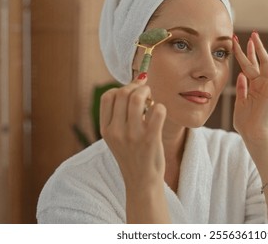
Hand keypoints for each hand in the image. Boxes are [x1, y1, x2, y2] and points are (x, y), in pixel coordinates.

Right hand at [99, 73, 166, 189]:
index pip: (107, 96)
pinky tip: (160, 113)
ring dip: (148, 93)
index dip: (121, 87)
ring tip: (152, 100)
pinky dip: (160, 107)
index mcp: (106, 129)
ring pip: (138, 99)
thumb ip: (120, 115)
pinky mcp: (150, 139)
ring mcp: (132, 135)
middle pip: (122, 93)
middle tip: (146, 91)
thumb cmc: (133, 156)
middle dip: (137, 87)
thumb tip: (134, 85)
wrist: (141, 182)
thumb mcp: (117, 138)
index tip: (132, 89)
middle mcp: (116, 131)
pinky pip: (157, 111)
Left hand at [232, 32, 267, 146]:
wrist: (254, 135)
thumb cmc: (246, 123)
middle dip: (250, 48)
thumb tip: (240, 75)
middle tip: (247, 34)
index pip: (246, 66)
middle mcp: (260, 84)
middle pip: (255, 61)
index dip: (240, 54)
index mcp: (251, 87)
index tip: (234, 43)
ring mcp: (267, 86)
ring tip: (255, 36)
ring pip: (264, 63)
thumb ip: (240, 89)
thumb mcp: (239, 103)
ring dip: (260, 49)